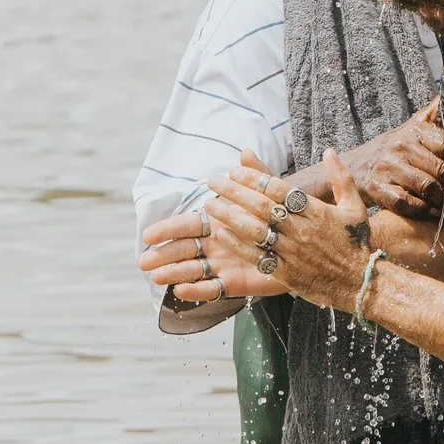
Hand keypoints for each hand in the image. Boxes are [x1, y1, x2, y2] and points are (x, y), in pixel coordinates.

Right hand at [140, 173, 289, 304]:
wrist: (300, 244)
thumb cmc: (278, 217)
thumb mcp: (270, 195)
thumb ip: (256, 177)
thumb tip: (246, 152)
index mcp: (216, 222)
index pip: (187, 225)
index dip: (168, 229)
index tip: (149, 235)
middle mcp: (214, 244)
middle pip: (183, 249)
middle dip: (163, 254)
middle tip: (143, 262)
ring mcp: (222, 265)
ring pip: (194, 270)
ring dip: (175, 273)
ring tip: (157, 278)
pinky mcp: (234, 284)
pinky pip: (213, 289)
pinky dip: (197, 291)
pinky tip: (181, 291)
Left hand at [205, 151, 374, 313]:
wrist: (361, 282)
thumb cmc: (356, 242)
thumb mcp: (354, 207)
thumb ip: (340, 178)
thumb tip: (329, 151)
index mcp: (315, 211)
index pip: (279, 189)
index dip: (255, 178)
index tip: (235, 170)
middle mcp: (301, 230)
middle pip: (261, 206)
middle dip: (234, 192)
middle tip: (213, 181)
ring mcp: (292, 252)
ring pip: (255, 230)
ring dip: (229, 216)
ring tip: (210, 205)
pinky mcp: (285, 273)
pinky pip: (257, 256)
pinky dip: (237, 245)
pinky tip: (221, 234)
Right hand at [334, 103, 443, 217]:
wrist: (354, 165)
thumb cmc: (393, 149)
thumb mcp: (411, 128)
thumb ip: (433, 115)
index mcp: (413, 131)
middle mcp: (400, 146)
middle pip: (440, 170)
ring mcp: (387, 167)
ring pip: (426, 188)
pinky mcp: (377, 187)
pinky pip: (406, 203)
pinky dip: (423, 211)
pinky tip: (435, 214)